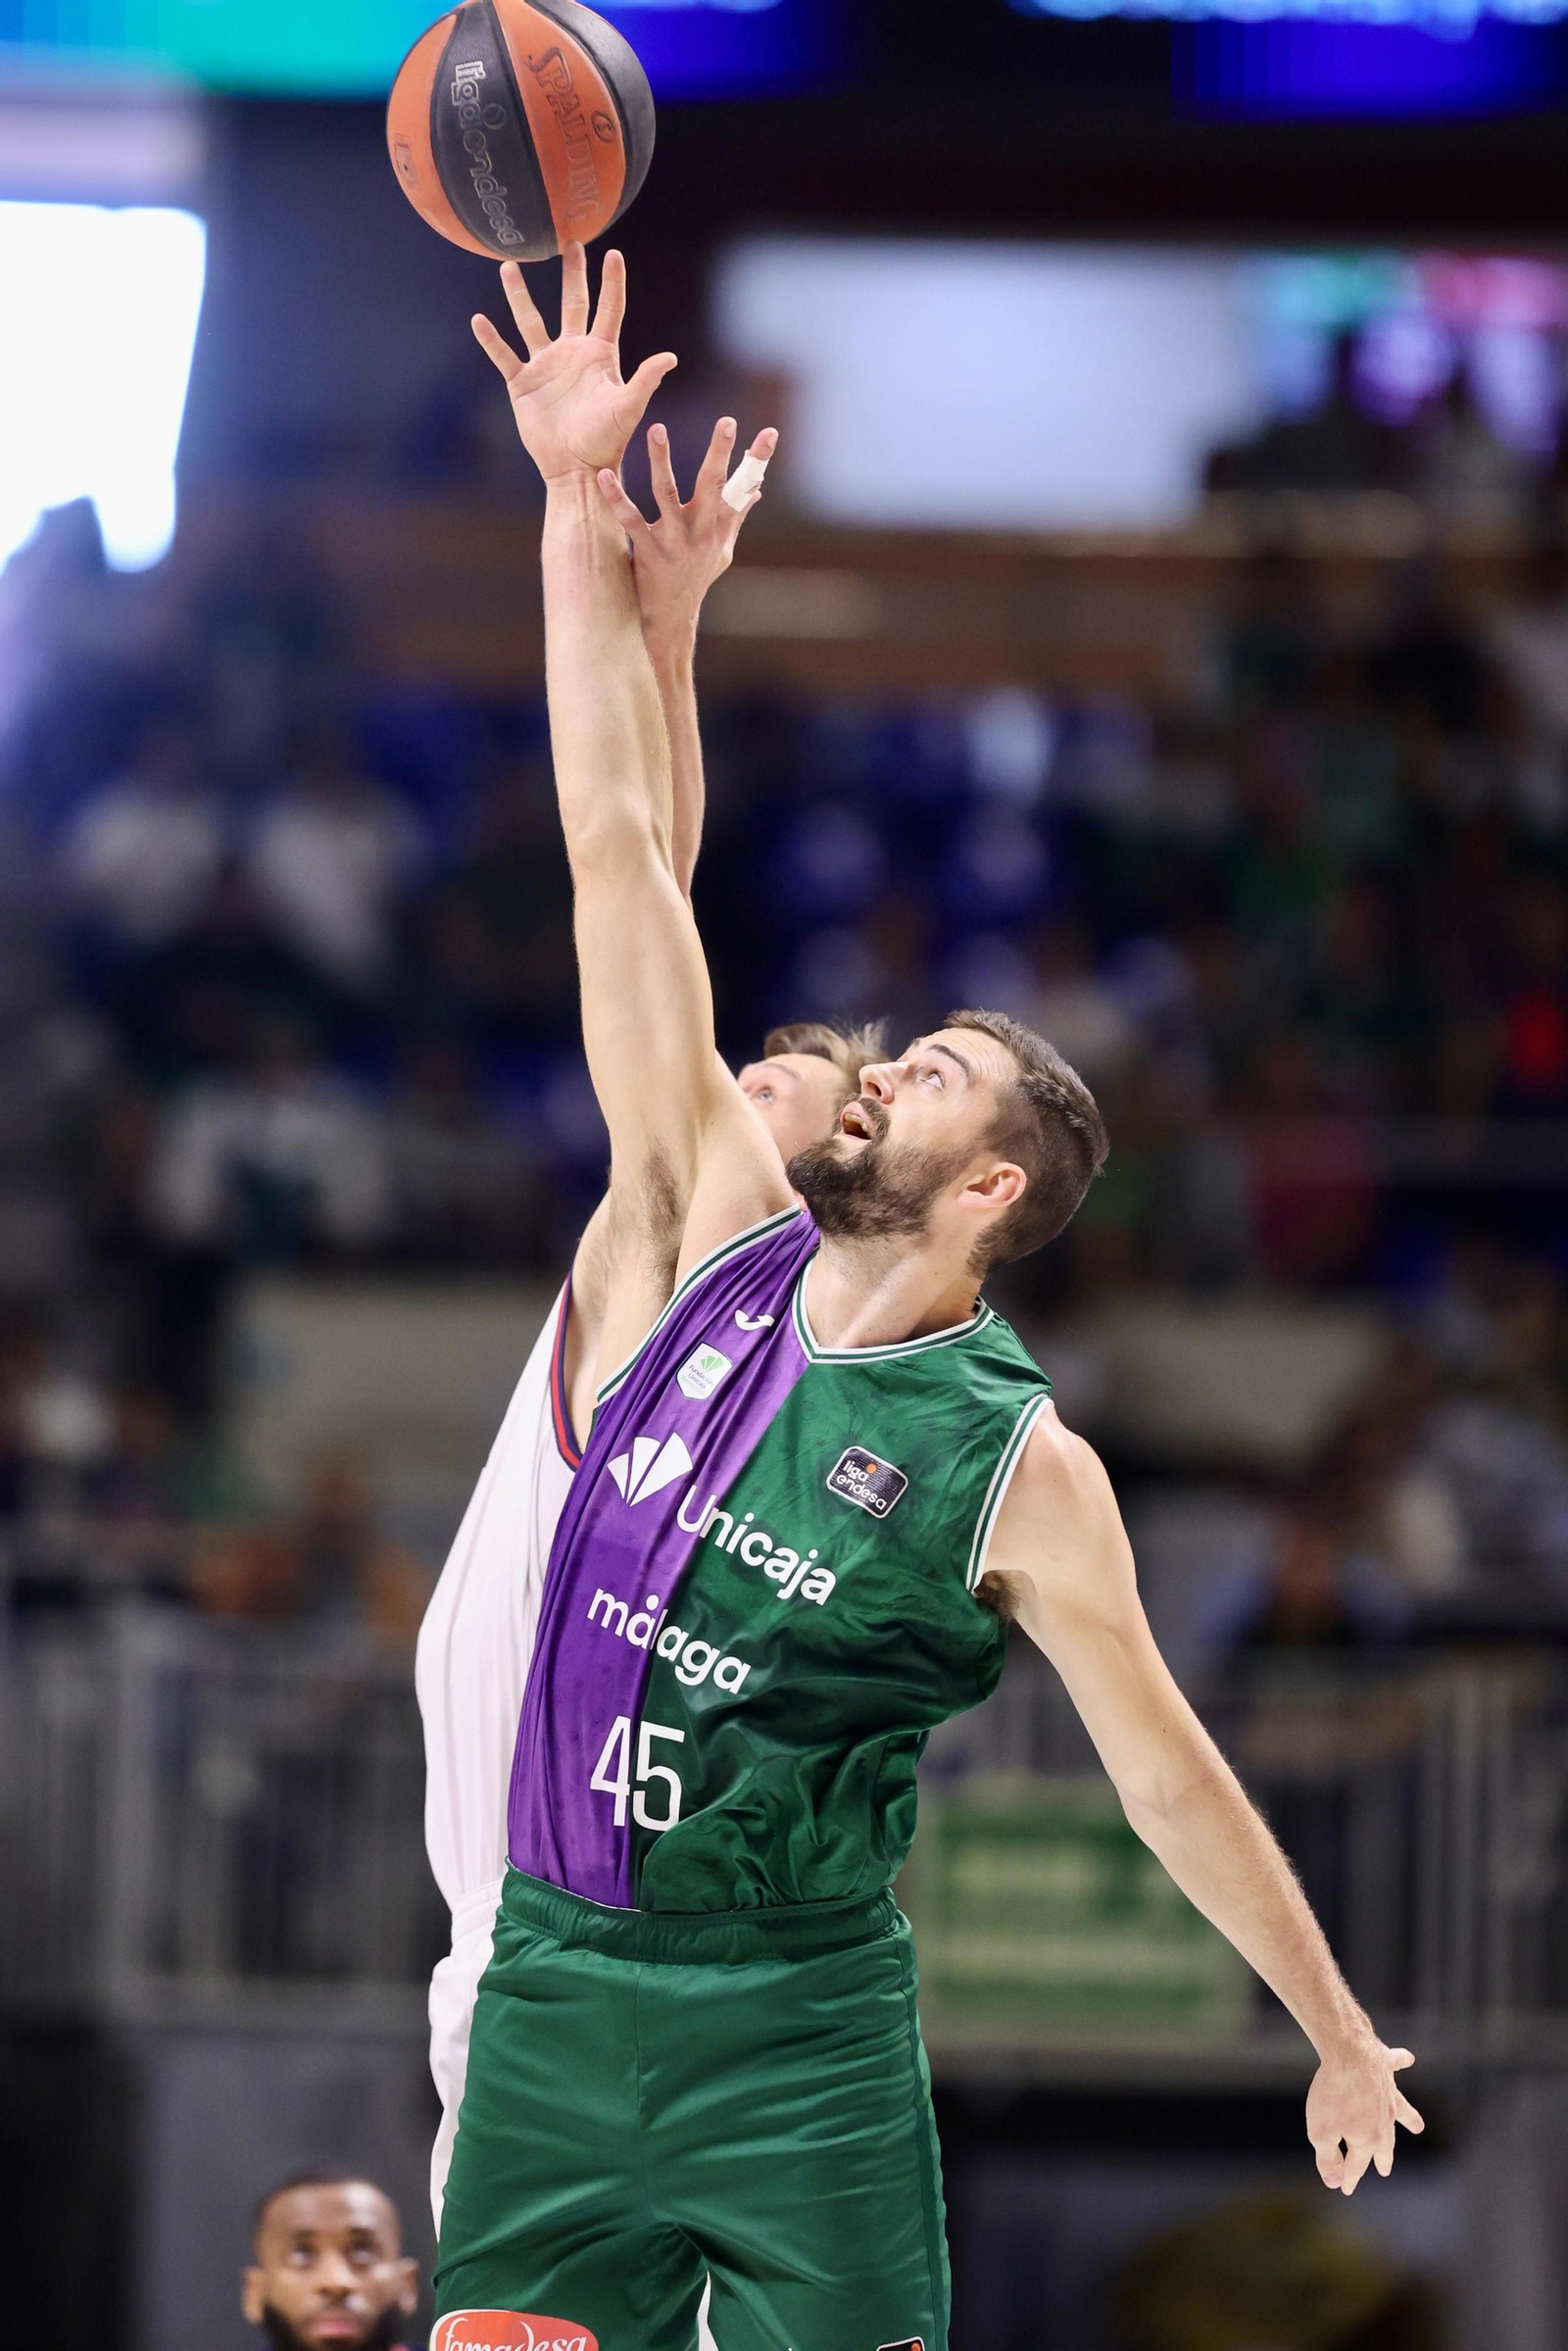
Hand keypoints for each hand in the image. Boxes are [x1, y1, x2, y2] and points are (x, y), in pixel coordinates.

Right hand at [472, 244, 676, 484]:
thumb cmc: (607, 442)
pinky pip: (504, 356)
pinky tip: (479, 320)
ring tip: (508, 266)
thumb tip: (670, 357)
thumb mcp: (627, 408)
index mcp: (601, 354)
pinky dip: (491, 340)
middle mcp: (573, 353)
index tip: (613, 254)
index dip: (612, 282)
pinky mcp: (523, 383)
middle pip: (573, 304)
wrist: (576, 469)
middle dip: (572, 274)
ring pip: (530, 321)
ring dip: (519, 295)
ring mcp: (546, 365)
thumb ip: (645, 381)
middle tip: (570, 242)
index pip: (609, 309)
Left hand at [594, 418, 778, 658]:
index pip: (743, 487)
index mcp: (718, 527)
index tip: (772, 432)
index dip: (759, 461)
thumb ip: (735, 517)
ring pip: (668, 495)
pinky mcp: (648, 553)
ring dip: (661, 461)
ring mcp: (674, 543)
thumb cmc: (696, 577)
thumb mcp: (722, 549)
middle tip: (727, 422)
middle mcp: (701, 533)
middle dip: (720, 453)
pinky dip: (616, 498)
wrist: (671, 617)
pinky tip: (604, 475)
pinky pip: (631, 521)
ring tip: (656, 429)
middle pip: (713, 486)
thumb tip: (756, 491)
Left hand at [1306, 2036, 1423, 2193]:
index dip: (1348, 2178)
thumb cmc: (1333, 2094)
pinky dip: (1402, 2060)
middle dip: (1382, 2159)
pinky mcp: (1385, 2066)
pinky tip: (1408, 2058)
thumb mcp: (1321, 2133)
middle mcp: (1383, 2120)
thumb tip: (1334, 2182)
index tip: (1344, 2189)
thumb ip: (1328, 2159)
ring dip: (1410, 2118)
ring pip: (1401, 2110)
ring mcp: (1387, 2094)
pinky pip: (1396, 2063)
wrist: (1349, 2054)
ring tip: (1418, 2126)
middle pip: (1382, 2145)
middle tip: (1384, 2170)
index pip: (1356, 2165)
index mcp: (1367, 2139)